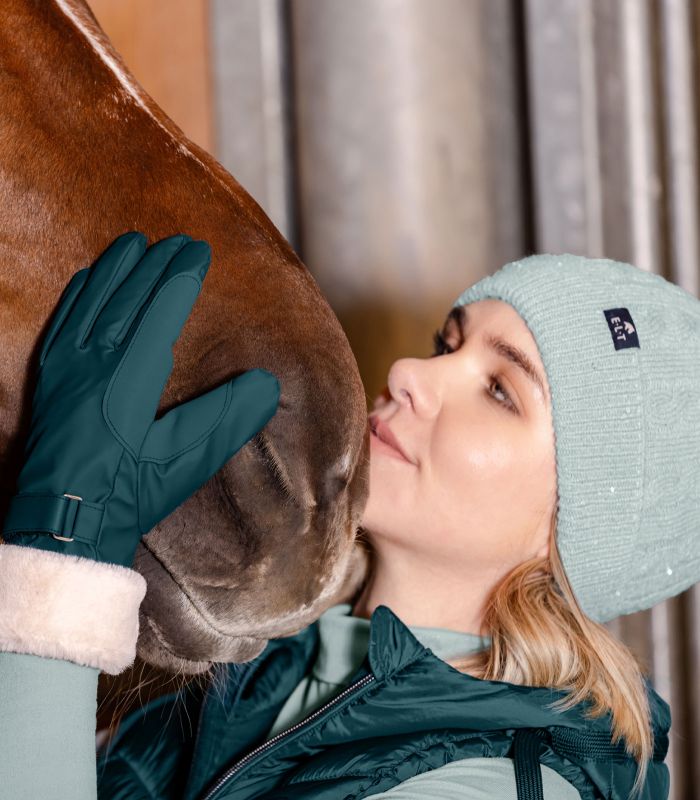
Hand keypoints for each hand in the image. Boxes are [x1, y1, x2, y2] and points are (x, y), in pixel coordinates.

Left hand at [2, 231, 279, 567]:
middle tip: (175, 240)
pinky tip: (85, 281)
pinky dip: (78, 295)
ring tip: (132, 242)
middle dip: (153, 263)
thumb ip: (227, 418)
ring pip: (91, 302)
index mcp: (129, 377)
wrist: (68, 519)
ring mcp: (68, 369)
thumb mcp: (187, 460)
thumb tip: (265, 383)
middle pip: (126, 297)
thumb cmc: (130, 492)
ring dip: (114, 269)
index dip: (180, 277)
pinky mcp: (51, 380)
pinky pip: (63, 322)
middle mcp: (95, 363)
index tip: (197, 251)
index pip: (160, 310)